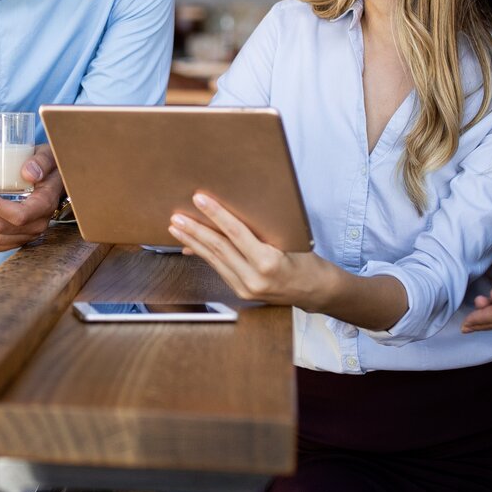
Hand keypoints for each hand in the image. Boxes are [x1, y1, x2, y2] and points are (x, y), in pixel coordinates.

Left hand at [0, 159, 62, 251]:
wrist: (51, 180)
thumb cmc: (46, 165)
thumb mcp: (48, 155)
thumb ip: (41, 161)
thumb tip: (28, 173)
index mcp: (45, 204)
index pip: (20, 216)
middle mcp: (38, 224)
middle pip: (3, 228)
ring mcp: (28, 234)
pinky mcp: (18, 239)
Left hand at [167, 192, 339, 308]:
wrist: (315, 290)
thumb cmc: (306, 261)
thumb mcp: (289, 240)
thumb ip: (262, 230)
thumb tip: (234, 213)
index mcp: (268, 262)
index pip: (236, 233)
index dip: (216, 215)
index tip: (200, 200)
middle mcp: (254, 278)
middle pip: (219, 249)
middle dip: (195, 230)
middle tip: (177, 216)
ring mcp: (246, 288)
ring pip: (214, 260)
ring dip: (193, 242)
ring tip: (177, 228)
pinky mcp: (241, 292)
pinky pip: (218, 269)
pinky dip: (203, 255)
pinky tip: (190, 245)